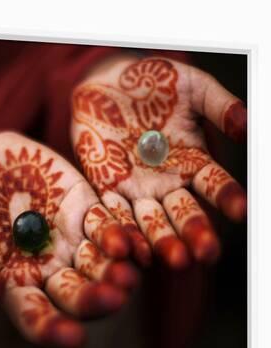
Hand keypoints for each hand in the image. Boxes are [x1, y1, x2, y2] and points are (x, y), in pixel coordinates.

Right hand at [0, 132, 138, 347]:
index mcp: (13, 284)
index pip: (35, 315)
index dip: (52, 329)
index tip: (72, 338)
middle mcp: (47, 267)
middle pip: (76, 293)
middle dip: (94, 300)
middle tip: (111, 299)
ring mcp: (68, 237)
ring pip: (98, 262)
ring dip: (115, 270)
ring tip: (125, 275)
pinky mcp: (81, 205)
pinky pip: (105, 222)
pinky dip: (117, 233)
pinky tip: (126, 241)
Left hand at [71, 55, 246, 268]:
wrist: (107, 83)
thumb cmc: (153, 83)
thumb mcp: (191, 88)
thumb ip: (218, 106)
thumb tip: (247, 126)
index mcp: (194, 161)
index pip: (215, 184)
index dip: (227, 196)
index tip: (241, 211)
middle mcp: (168, 182)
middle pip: (185, 213)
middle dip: (195, 233)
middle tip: (205, 254)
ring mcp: (137, 187)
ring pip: (152, 220)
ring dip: (162, 240)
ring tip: (173, 259)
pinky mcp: (106, 187)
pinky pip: (114, 211)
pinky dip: (122, 229)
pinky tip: (131, 248)